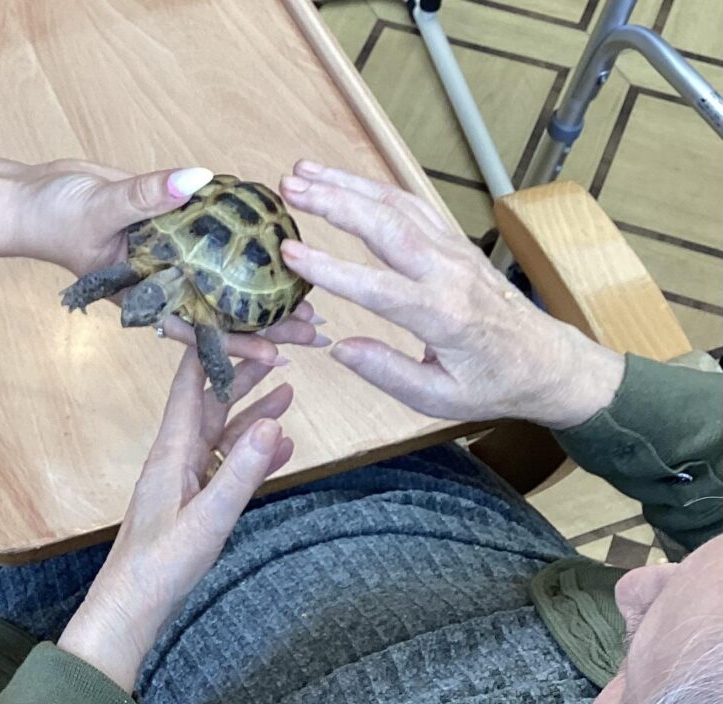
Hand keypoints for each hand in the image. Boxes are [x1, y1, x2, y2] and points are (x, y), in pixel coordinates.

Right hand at [17, 159, 325, 362]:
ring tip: (307, 302)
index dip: (238, 345)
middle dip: (266, 326)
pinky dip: (239, 252)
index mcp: (146, 294)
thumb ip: (145, 196)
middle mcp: (164, 285)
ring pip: (223, 285)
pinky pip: (212, 247)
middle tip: (314, 332)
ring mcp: (170, 263)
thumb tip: (195, 181)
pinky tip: (274, 253)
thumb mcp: (99, 206)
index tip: (279, 356)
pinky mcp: (172, 236)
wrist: (32, 198)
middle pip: (222, 313)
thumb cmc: (54, 215)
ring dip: (261, 294)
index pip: (199, 327)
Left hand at [57, 349, 293, 691]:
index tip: (245, 321)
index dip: (216, 349)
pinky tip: (280, 448)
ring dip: (253, 411)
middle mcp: (178, 456)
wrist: (132, 608)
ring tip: (289, 390)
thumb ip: (241, 472)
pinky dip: (253, 452)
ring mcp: (186, 478)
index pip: (193, 383)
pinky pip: (228, 465)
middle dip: (244, 373)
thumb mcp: (209, 518)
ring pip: (223, 433)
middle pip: (213, 401)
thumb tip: (275, 423)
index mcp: (173, 450)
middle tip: (281, 350)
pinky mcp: (194, 501)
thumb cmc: (161, 565)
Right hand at [278, 162, 624, 429]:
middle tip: (288, 187)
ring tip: (304, 173)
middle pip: (385, 224)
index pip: (376, 287)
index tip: (289, 253)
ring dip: (348, 184)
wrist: (548, 361)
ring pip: (397, 204)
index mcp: (442, 316)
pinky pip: (413, 206)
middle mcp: (448, 273)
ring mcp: (455, 251)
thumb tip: (339, 348)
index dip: (330, 269)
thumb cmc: (493, 385)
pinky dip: (375, 188)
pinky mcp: (456, 243)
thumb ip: (387, 373)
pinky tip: (345, 181)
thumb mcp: (440, 398)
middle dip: (334, 201)